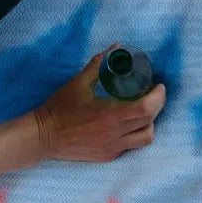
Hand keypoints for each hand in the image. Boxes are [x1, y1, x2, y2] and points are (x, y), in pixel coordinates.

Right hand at [32, 52, 166, 161]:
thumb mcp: (79, 82)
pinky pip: (130, 146)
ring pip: (145, 138)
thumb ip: (100, 64)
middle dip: (157, 105)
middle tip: (153, 93)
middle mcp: (115, 134)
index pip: (146, 108)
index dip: (158, 96)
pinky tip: (127, 123)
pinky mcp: (107, 156)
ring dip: (149, 122)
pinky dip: (134, 133)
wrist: (42, 137)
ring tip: (142, 110)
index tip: (158, 86)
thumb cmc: (60, 108)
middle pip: (150, 121)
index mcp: (110, 115)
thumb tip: (117, 47)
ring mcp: (112, 148)